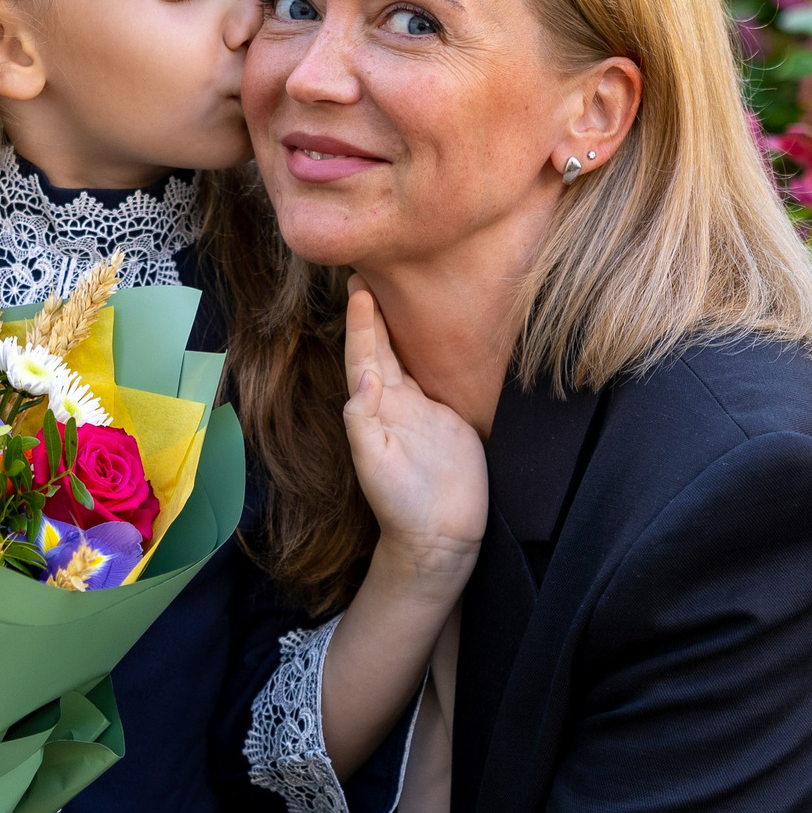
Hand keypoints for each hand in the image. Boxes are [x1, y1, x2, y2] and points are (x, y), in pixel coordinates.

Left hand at [342, 280, 485, 591]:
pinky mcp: (453, 420)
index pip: (364, 357)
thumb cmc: (401, 505)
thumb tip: (363, 374)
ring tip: (398, 292)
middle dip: (375, 314)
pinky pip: (442, 376)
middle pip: (384, 349)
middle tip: (367, 273)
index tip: (358, 286)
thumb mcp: (375, 464)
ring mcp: (425, 411)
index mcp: (375, 411)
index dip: (362, 323)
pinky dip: (435, 353)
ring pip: (410, 359)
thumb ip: (364, 421)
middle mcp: (397, 405)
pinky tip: (440, 333)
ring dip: (401, 327)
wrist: (440, 539)